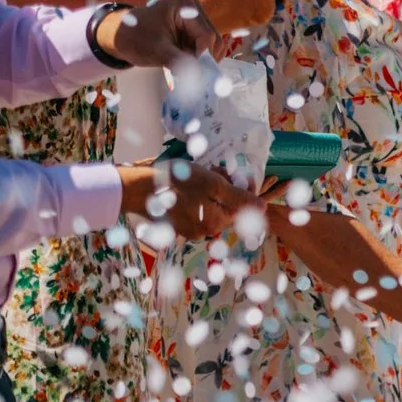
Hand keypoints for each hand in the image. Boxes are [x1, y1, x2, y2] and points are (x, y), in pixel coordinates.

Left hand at [97, 0, 217, 67]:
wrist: (119, 35)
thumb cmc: (134, 38)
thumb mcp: (157, 51)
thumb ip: (180, 62)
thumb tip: (199, 75)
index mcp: (185, 5)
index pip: (206, 35)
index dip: (204, 56)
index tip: (197, 74)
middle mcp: (194, 7)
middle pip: (211, 38)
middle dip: (203, 58)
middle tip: (192, 74)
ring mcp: (194, 16)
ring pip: (210, 43)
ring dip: (200, 58)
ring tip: (186, 69)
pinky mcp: (193, 27)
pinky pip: (204, 44)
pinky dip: (197, 56)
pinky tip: (186, 63)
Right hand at [115, 158, 251, 236]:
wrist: (136, 188)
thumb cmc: (177, 183)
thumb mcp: (214, 185)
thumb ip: (240, 198)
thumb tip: (264, 208)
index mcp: (215, 224)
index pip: (241, 206)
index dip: (241, 187)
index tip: (231, 173)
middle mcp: (203, 231)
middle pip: (226, 205)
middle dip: (225, 186)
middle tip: (215, 169)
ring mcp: (188, 229)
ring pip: (211, 204)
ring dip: (211, 187)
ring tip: (201, 172)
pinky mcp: (175, 223)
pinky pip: (195, 207)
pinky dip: (196, 194)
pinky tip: (187, 181)